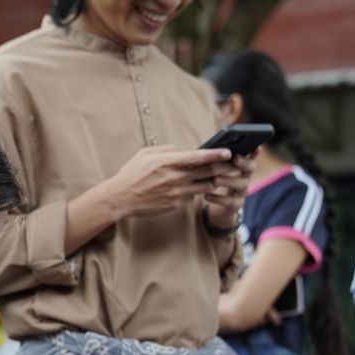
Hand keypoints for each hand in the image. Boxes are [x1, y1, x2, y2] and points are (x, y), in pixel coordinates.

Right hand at [100, 145, 238, 219]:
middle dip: (223, 168)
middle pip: (206, 172)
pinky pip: (191, 197)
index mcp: (168, 162)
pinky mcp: (174, 205)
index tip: (228, 152)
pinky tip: (194, 189)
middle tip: (234, 164)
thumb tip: (180, 150)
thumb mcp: (145, 154)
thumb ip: (165, 150)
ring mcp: (176, 193)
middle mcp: (174, 178)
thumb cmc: (131, 174)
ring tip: (219, 177)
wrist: (120, 198)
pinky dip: (194, 192)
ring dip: (212, 182)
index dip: (215, 155)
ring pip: (204, 187)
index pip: (197, 157)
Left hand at [203, 151, 254, 230]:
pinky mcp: (236, 205)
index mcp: (241, 166)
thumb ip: (218, 160)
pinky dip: (218, 198)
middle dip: (244, 162)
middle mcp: (245, 177)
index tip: (256, 146)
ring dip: (227, 180)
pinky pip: (230, 202)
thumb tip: (212, 148)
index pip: (250, 155)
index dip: (254, 152)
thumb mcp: (216, 169)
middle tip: (235, 158)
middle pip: (250, 168)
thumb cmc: (215, 180)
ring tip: (214, 179)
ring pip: (241, 184)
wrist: (216, 206)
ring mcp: (242, 192)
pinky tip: (206, 196)